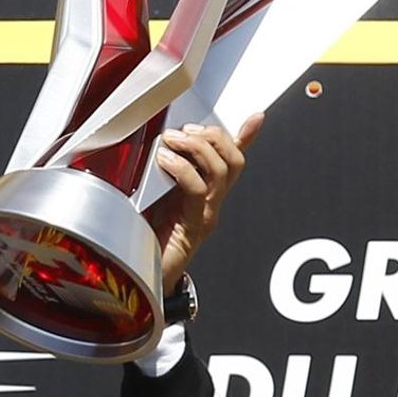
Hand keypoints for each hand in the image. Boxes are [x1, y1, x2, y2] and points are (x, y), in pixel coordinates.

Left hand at [147, 113, 262, 293]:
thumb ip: (156, 177)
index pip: (232, 162)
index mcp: (203, 196)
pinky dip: (183, 169)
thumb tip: (151, 151)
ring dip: (199, 148)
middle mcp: (211, 205)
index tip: (256, 116)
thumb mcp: (150, 199)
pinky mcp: (193, 227)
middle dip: (214, 137)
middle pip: (234, 161)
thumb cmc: (142, 242)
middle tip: (185, 131)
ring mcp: (205, 216)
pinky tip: (165, 161)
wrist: (141, 280)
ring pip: (223, 171)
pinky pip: (198, 190)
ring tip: (173, 141)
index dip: (246, 137)